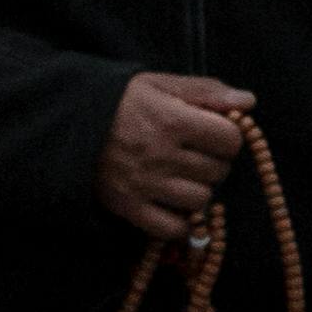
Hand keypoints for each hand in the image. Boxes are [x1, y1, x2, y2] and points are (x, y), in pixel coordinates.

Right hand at [98, 70, 250, 241]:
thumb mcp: (158, 84)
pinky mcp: (127, 206)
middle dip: (210, 162)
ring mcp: (143, 184)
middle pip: (218, 171)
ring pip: (200, 199)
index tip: (209, 134)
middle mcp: (160, 154)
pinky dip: (178, 220)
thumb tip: (248, 103)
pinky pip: (172, 227)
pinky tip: (170, 204)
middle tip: (189, 154)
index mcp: (171, 120)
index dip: (226, 137)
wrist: (63, 123)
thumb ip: (205, 90)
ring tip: (177, 177)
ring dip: (195, 189)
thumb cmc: (117, 102)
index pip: (230, 140)